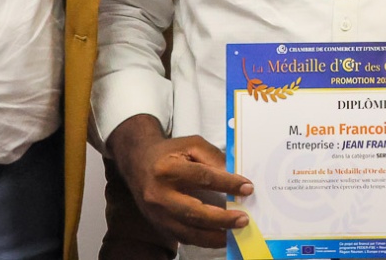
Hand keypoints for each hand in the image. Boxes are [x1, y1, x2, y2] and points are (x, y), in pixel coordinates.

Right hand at [107, 113, 252, 248]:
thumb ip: (213, 158)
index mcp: (167, 169)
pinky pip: (184, 237)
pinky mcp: (159, 225)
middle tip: (243, 218)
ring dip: (214, 236)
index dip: (227, 183)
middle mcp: (159, 194)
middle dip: (222, 219)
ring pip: (188, 231)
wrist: (138, 163)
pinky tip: (219, 237)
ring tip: (234, 233)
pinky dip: (204, 240)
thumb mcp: (191, 145)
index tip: (247, 188)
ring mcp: (158, 213)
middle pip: (194, 212)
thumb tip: (235, 177)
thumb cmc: (168, 153)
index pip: (203, 178)